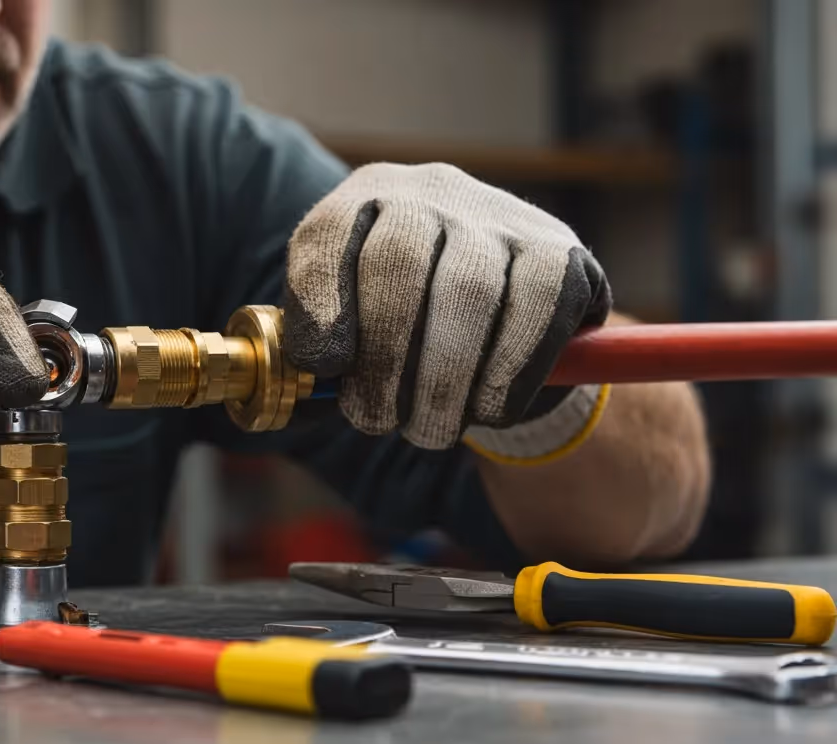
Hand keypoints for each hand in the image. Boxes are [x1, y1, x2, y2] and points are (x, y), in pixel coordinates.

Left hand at [284, 163, 610, 459]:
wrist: (501, 318)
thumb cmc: (401, 328)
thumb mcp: (347, 329)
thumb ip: (317, 358)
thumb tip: (305, 397)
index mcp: (361, 200)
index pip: (327, 236)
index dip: (318, 304)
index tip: (324, 367)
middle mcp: (429, 192)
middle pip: (399, 262)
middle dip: (384, 356)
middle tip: (375, 420)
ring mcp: (498, 215)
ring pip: (470, 291)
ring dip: (444, 378)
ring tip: (428, 430)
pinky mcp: (561, 250)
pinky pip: (538, 308)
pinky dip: (509, 370)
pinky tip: (486, 409)